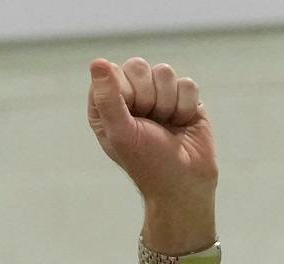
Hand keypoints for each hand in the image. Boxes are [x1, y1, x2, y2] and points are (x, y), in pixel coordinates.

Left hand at [87, 59, 216, 220]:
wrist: (184, 182)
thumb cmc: (147, 162)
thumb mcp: (121, 133)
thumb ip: (108, 98)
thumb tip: (97, 61)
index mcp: (106, 105)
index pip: (111, 72)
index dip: (125, 93)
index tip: (131, 118)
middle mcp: (130, 96)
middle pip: (138, 66)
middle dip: (148, 97)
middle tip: (150, 124)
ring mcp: (158, 94)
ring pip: (165, 72)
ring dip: (168, 104)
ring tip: (166, 126)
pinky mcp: (183, 98)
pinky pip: (187, 84)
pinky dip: (186, 107)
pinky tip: (181, 124)